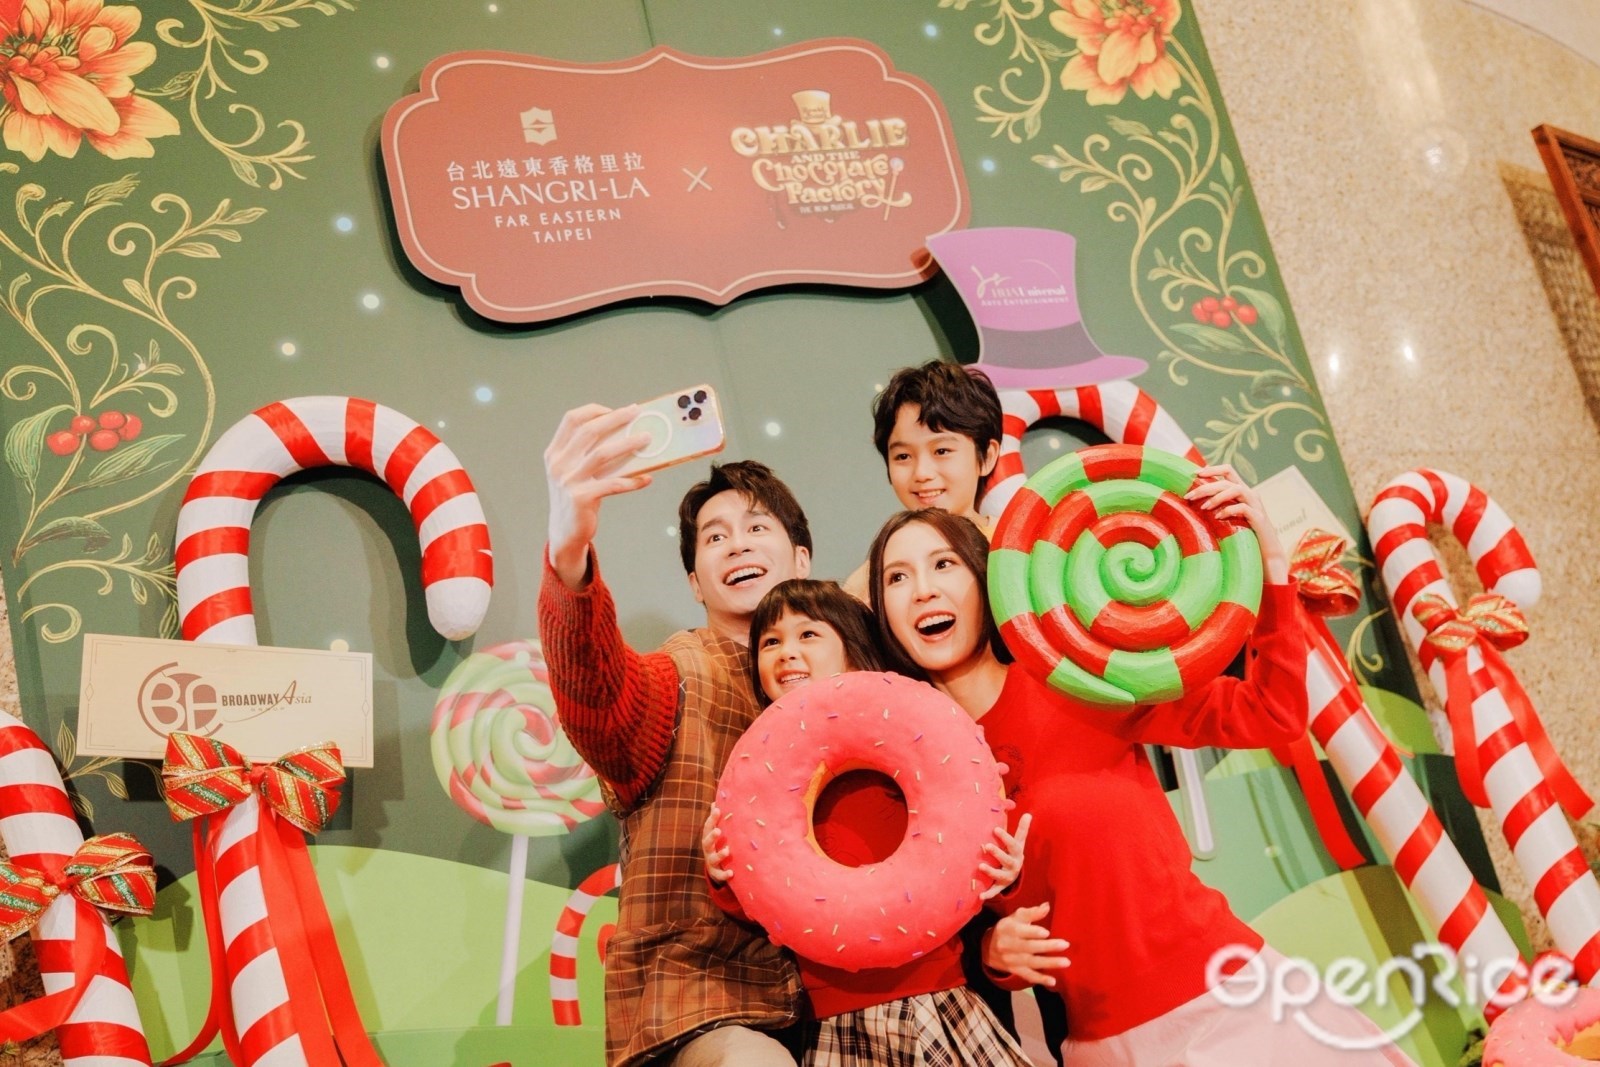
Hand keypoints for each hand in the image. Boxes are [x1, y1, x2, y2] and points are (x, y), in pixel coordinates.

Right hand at [543, 404, 653, 588]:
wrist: (565, 533)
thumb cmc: (577, 497)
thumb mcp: (575, 472)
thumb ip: (589, 454)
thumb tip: (626, 434)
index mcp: (554, 453)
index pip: (571, 420)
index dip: (594, 410)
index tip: (617, 410)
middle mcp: (558, 464)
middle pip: (589, 431)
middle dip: (615, 418)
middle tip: (636, 413)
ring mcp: (568, 481)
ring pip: (602, 454)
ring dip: (628, 444)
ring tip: (647, 439)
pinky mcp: (581, 498)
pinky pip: (613, 484)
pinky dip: (632, 481)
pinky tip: (646, 479)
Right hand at [702, 805, 731, 883]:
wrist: (714, 868)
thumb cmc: (716, 845)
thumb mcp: (715, 832)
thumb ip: (715, 819)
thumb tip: (714, 802)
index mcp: (708, 838)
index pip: (708, 827)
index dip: (712, 819)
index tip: (717, 810)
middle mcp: (708, 850)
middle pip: (706, 842)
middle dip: (712, 836)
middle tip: (718, 830)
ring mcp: (711, 862)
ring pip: (713, 859)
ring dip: (720, 854)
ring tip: (727, 850)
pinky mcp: (716, 873)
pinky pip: (719, 875)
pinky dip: (724, 874)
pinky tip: (731, 873)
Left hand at [979, 812, 1029, 899]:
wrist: (1015, 874)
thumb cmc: (1013, 854)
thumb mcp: (1019, 842)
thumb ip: (1022, 830)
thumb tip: (1028, 814)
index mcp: (1017, 854)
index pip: (1013, 845)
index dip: (1005, 837)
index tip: (996, 829)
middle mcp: (1013, 866)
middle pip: (1006, 859)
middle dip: (997, 853)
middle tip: (986, 846)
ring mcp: (1007, 877)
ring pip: (999, 875)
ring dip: (990, 872)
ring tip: (980, 866)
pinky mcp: (1000, 886)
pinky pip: (995, 891)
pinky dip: (988, 894)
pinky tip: (980, 896)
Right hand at [984, 902, 1069, 987]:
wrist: (987, 948)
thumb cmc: (1007, 929)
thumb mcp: (1015, 917)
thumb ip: (1032, 913)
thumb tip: (1047, 906)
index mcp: (1010, 929)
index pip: (1021, 931)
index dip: (1033, 932)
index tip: (1046, 932)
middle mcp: (1010, 945)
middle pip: (1029, 947)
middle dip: (1047, 946)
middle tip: (1065, 944)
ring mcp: (1013, 960)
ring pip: (1031, 962)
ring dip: (1049, 963)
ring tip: (1065, 962)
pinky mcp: (1016, 970)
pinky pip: (1028, 975)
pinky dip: (1040, 979)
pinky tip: (1052, 981)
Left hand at [1185, 464, 1288, 582]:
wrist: (1267, 553)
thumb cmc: (1243, 535)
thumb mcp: (1227, 517)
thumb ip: (1216, 507)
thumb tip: (1192, 503)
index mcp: (1242, 491)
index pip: (1228, 470)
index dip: (1212, 469)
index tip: (1194, 474)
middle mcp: (1250, 494)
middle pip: (1227, 481)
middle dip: (1206, 487)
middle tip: (1189, 496)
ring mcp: (1256, 505)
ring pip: (1237, 489)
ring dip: (1217, 497)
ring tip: (1203, 508)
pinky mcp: (1259, 518)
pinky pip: (1243, 508)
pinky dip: (1229, 510)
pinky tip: (1218, 517)